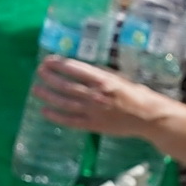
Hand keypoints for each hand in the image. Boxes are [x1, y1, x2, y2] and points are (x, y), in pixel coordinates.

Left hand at [32, 57, 165, 137]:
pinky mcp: (93, 125)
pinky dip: (56, 116)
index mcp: (103, 81)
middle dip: (50, 77)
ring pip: (64, 102)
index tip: (48, 61)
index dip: (59, 64)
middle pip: (65, 85)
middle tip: (40, 72)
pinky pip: (70, 121)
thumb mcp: (120, 78)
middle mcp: (95, 95)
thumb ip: (101, 74)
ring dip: (47, 95)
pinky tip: (45, 111)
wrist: (149, 118)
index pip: (74, 69)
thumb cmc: (137, 95)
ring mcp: (93, 111)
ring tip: (36, 89)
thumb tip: (82, 68)